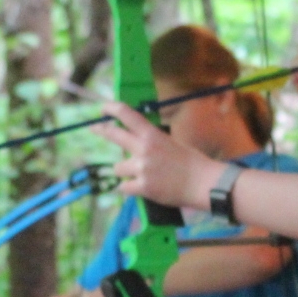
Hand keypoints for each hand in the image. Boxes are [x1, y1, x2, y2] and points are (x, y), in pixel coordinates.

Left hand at [93, 102, 225, 208]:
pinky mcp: (142, 187)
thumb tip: (134, 141)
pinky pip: (123, 187)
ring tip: (139, 174)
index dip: (112, 108)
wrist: (202, 183)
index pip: (127, 114)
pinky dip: (130, 188)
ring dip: (124, 170)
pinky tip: (140, 187)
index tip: (104, 108)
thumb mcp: (171, 142)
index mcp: (152, 135)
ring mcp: (142, 168)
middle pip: (113, 134)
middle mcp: (143, 149)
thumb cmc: (191, 162)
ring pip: (117, 167)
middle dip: (101, 130)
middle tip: (95, 128)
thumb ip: (151, 140)